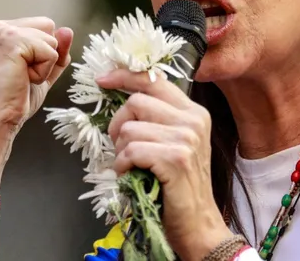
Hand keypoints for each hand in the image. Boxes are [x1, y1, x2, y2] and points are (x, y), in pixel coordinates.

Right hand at [0, 17, 72, 200]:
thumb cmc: (10, 100)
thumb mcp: (39, 69)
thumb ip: (54, 49)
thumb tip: (67, 30)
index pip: (40, 25)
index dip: (41, 52)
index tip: (17, 71)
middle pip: (47, 26)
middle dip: (44, 55)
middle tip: (19, 75)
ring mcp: (0, 30)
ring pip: (51, 38)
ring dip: (44, 64)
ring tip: (20, 77)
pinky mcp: (12, 40)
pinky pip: (50, 52)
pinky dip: (44, 71)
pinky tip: (22, 79)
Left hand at [97, 70, 232, 260]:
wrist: (197, 222)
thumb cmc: (178, 184)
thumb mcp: (175, 142)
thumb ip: (158, 118)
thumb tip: (124, 96)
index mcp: (193, 111)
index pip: (154, 79)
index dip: (125, 77)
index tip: (103, 80)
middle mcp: (193, 120)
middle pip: (135, 103)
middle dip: (119, 125)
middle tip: (123, 147)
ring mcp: (186, 138)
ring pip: (129, 129)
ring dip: (121, 151)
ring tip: (134, 166)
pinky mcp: (175, 158)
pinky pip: (130, 151)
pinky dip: (123, 166)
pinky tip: (132, 175)